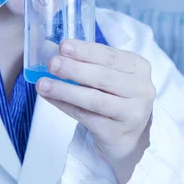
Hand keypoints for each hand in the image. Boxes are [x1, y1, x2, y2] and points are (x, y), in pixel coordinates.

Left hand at [36, 39, 155, 183]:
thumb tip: (47, 47)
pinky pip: (86, 117)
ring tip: (43, 84)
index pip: (110, 56)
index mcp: (139, 67)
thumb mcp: (108, 75)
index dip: (85, 50)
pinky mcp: (117, 133)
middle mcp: (141, 89)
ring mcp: (132, 113)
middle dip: (74, 69)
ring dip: (65, 90)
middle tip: (52, 63)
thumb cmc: (115, 98)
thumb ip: (84, 61)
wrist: (130, 137)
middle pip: (103, 77)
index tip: (63, 46)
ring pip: (94, 99)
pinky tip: (50, 98)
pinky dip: (65, 106)